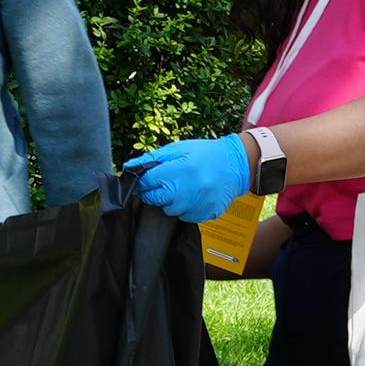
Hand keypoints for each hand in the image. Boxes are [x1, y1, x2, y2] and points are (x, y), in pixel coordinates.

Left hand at [124, 133, 256, 222]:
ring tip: (183, 187)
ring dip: (171, 201)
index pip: (146, 183)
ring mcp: (196, 205)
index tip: (146, 179)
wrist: (236, 165)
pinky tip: (194, 195)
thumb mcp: (178, 149)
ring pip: (169, 210)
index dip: (143, 181)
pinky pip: (184, 216)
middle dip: (155, 191)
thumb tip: (128, 167)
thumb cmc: (204, 154)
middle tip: (166, 182)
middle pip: (154, 199)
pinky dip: (185, 208)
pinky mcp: (205, 215)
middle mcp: (186, 191)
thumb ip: (152, 159)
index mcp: (178, 170)